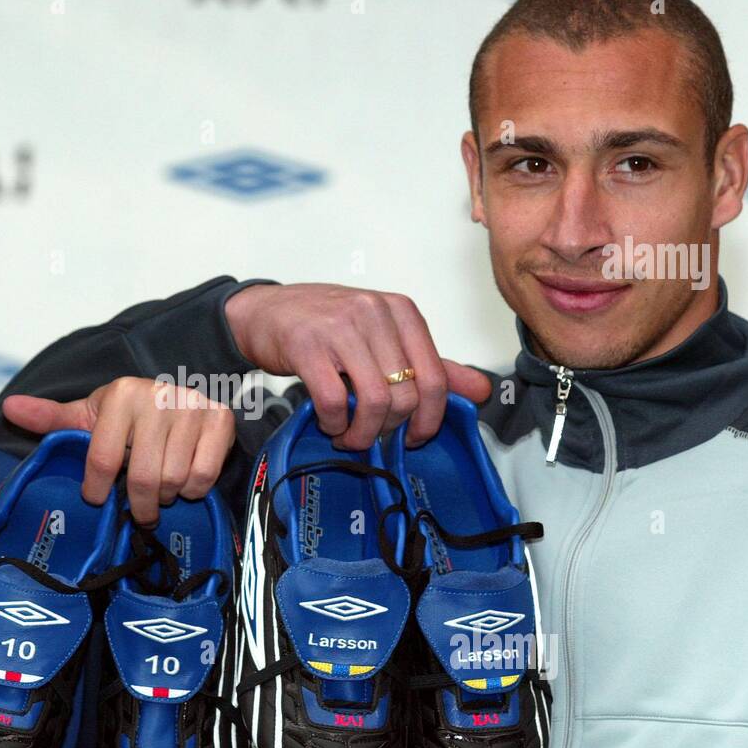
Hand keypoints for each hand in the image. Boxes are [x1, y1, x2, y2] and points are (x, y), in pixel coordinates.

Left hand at [2, 377, 234, 525]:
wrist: (185, 394)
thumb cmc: (129, 415)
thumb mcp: (91, 415)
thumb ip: (52, 419)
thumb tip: (9, 408)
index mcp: (122, 394)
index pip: (101, 459)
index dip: (97, 488)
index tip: (98, 496)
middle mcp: (158, 396)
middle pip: (142, 477)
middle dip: (138, 504)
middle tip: (138, 508)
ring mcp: (192, 407)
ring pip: (174, 481)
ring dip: (166, 496)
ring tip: (160, 489)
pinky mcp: (221, 420)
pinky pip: (203, 476)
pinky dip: (193, 489)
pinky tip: (184, 480)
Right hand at [225, 283, 491, 448]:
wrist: (266, 311)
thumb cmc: (325, 325)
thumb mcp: (383, 337)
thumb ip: (431, 365)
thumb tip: (482, 390)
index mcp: (401, 311)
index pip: (435, 377)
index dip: (429, 418)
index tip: (413, 436)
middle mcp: (375, 314)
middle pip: (405, 395)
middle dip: (390, 428)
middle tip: (373, 434)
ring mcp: (340, 328)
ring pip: (374, 401)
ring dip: (363, 432)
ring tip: (349, 435)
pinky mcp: (307, 346)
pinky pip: (333, 401)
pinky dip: (334, 423)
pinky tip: (329, 423)